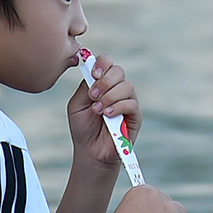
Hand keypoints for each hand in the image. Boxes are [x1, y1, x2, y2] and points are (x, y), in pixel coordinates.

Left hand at [68, 52, 139, 170]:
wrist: (90, 150)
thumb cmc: (83, 127)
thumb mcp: (77, 104)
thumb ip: (85, 87)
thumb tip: (94, 72)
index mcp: (102, 83)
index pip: (107, 62)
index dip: (102, 63)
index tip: (93, 74)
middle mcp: (116, 89)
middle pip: (118, 71)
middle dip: (104, 82)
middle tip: (93, 96)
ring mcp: (127, 100)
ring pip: (126, 86)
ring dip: (109, 96)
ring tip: (98, 110)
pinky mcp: (135, 114)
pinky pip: (131, 103)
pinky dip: (117, 107)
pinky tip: (107, 115)